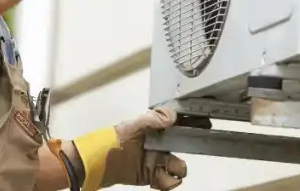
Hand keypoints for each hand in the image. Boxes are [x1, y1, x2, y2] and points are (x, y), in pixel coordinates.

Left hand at [70, 107, 187, 190]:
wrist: (96, 164)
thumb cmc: (111, 141)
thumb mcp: (132, 126)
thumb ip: (152, 120)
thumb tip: (171, 116)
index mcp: (154, 129)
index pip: (178, 124)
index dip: (191, 123)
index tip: (204, 124)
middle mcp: (157, 144)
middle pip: (182, 147)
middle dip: (188, 150)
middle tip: (180, 155)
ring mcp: (155, 161)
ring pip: (177, 167)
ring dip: (177, 170)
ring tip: (167, 170)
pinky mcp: (150, 176)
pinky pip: (167, 181)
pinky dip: (168, 182)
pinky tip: (161, 179)